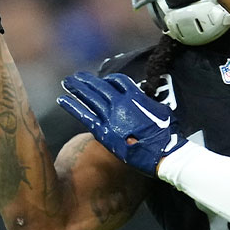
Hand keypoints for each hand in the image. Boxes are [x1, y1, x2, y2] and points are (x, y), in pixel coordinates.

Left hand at [58, 72, 187, 174]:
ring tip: (67, 82)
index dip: (110, 80)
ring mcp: (110, 117)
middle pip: (100, 87)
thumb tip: (146, 101)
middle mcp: (120, 104)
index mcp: (136, 97)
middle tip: (76, 76)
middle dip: (87, 81)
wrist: (161, 153)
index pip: (119, 81)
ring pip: (90, 97)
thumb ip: (149, 104)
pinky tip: (62, 100)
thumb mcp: (163, 111)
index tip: (104, 81)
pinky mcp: (103, 132)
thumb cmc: (167, 134)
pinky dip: (72, 106)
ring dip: (77, 88)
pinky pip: (84, 115)